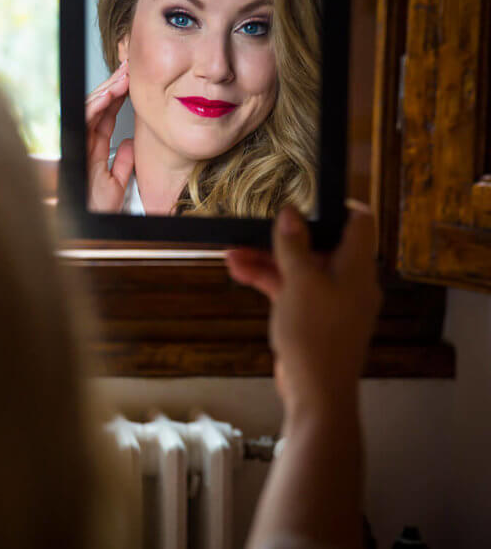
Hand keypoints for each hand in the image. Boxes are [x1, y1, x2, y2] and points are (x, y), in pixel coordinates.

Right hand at [86, 60, 133, 212]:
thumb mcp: (117, 183)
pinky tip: (108, 95)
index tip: (132, 83)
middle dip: (113, 86)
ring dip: (107, 90)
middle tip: (128, 68)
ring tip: (122, 76)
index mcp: (93, 148)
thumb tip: (130, 144)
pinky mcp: (77, 147)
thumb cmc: (97, 208)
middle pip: (98, 107)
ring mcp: (80, 143)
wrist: (89, 221)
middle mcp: (84, 142)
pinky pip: (84, 121)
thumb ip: (123, 162)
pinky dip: (95, 106)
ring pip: (90, 109)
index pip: (106, 116)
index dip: (118, 98)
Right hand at [225, 203, 380, 416]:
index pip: (359, 222)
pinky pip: (290, 289)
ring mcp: (329, 300)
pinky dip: (268, 279)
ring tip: (231, 253)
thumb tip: (290, 212)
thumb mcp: (300, 283)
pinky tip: (239, 272)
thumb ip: (293, 246)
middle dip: (283, 236)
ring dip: (267, 258)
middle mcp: (347, 280)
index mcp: (356, 268)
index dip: (336, 206)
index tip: (305, 197)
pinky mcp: (312, 318)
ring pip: (299, 267)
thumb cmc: (316, 336)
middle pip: (319, 244)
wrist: (316, 392)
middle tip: (254, 226)